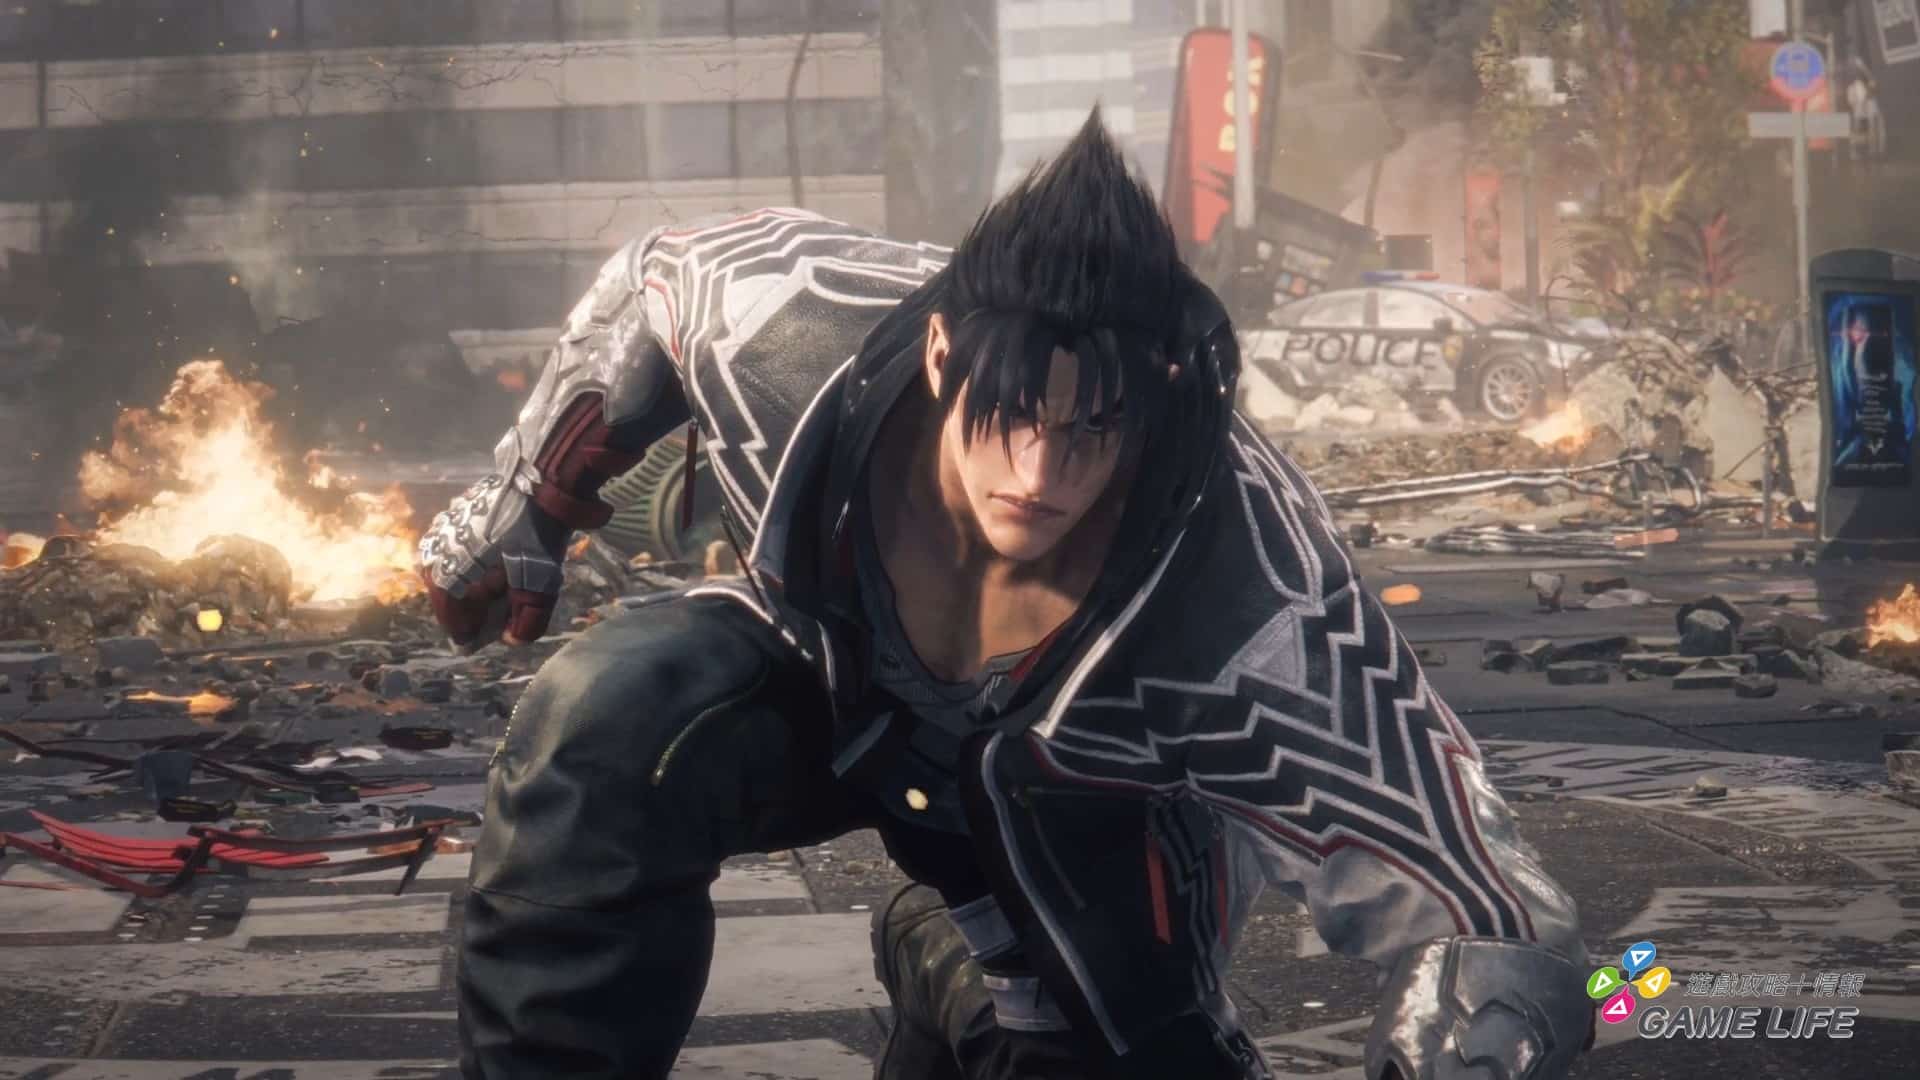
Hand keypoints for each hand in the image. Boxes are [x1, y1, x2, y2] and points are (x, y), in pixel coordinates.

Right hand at [417, 475, 569, 651]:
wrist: (543, 482)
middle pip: (446, 591)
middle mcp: (436, 549)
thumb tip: (512, 639)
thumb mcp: (538, 587)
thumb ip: (526, 622)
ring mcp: (444, 525)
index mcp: (447, 572)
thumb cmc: (536, 539)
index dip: (465, 631)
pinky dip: (471, 559)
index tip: (476, 641)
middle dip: (467, 606)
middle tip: (489, 614)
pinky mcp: (457, 508)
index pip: (450, 614)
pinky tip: (494, 560)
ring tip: (495, 588)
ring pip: (450, 566)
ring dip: (469, 581)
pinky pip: (457, 544)